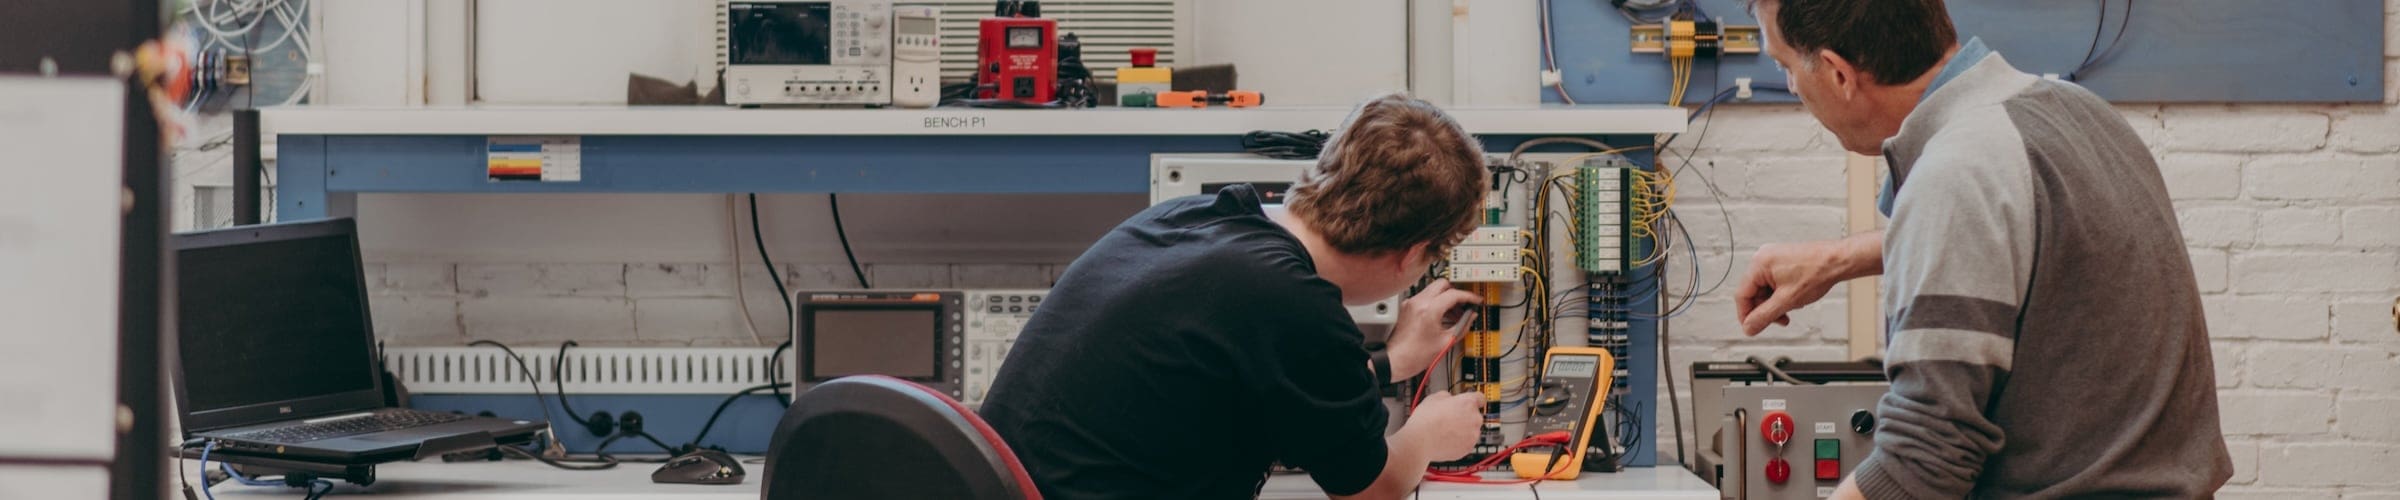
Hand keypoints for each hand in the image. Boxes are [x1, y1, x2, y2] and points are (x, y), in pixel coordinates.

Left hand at [1386, 280, 1480, 381]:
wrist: (1396, 361)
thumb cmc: (1415, 355)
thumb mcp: (1446, 342)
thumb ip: (1462, 326)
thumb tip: (1470, 317)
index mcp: (1429, 310)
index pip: (1454, 294)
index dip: (1469, 297)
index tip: (1475, 301)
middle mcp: (1418, 302)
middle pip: (1442, 284)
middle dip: (1456, 292)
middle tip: (1465, 304)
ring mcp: (1411, 303)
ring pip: (1433, 289)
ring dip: (1446, 298)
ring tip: (1456, 314)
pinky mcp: (1407, 307)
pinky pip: (1425, 297)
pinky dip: (1436, 302)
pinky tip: (1443, 316)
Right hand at [1405, 391, 1485, 461]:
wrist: (1420, 441)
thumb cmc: (1426, 420)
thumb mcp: (1433, 398)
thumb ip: (1447, 396)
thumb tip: (1449, 399)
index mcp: (1468, 402)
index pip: (1480, 398)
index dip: (1474, 400)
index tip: (1472, 402)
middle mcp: (1475, 418)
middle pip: (1475, 415)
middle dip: (1465, 417)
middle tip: (1450, 419)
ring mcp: (1473, 434)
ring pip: (1472, 430)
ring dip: (1463, 430)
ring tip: (1446, 431)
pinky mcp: (1469, 448)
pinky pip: (1467, 443)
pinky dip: (1460, 442)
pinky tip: (1447, 440)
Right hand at [1735, 233, 1880, 335]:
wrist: (1837, 261)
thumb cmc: (1817, 271)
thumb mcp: (1787, 300)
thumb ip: (1764, 316)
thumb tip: (1749, 328)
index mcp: (1759, 263)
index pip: (1742, 294)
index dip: (1746, 315)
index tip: (1752, 328)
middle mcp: (1763, 258)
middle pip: (1753, 292)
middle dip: (1766, 309)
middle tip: (1779, 319)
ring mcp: (1773, 258)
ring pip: (1765, 289)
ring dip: (1775, 303)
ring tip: (1791, 307)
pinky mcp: (1783, 261)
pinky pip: (1773, 283)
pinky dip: (1781, 294)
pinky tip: (1794, 298)